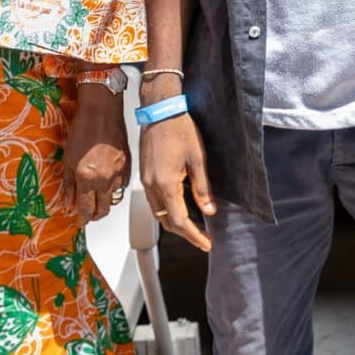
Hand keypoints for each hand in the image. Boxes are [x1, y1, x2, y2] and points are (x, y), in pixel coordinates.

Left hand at [67, 84, 129, 223]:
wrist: (102, 111)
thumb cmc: (83, 129)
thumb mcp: (68, 158)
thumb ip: (68, 184)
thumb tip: (67, 202)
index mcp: (87, 178)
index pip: (86, 208)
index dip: (82, 218)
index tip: (80, 222)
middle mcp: (104, 179)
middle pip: (102, 209)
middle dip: (94, 216)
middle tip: (88, 215)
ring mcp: (118, 173)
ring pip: (113, 199)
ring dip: (105, 203)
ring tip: (97, 200)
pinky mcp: (128, 166)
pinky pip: (122, 186)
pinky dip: (114, 188)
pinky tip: (107, 183)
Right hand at [139, 113, 214, 250]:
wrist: (160, 110)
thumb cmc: (180, 129)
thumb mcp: (198, 159)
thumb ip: (202, 188)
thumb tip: (210, 211)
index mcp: (165, 184)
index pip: (179, 221)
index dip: (194, 236)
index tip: (206, 243)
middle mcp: (151, 186)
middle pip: (165, 221)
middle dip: (184, 234)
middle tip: (202, 239)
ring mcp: (145, 180)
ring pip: (158, 212)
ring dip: (174, 223)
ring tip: (193, 227)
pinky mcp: (144, 174)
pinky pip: (153, 200)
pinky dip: (166, 210)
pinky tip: (179, 207)